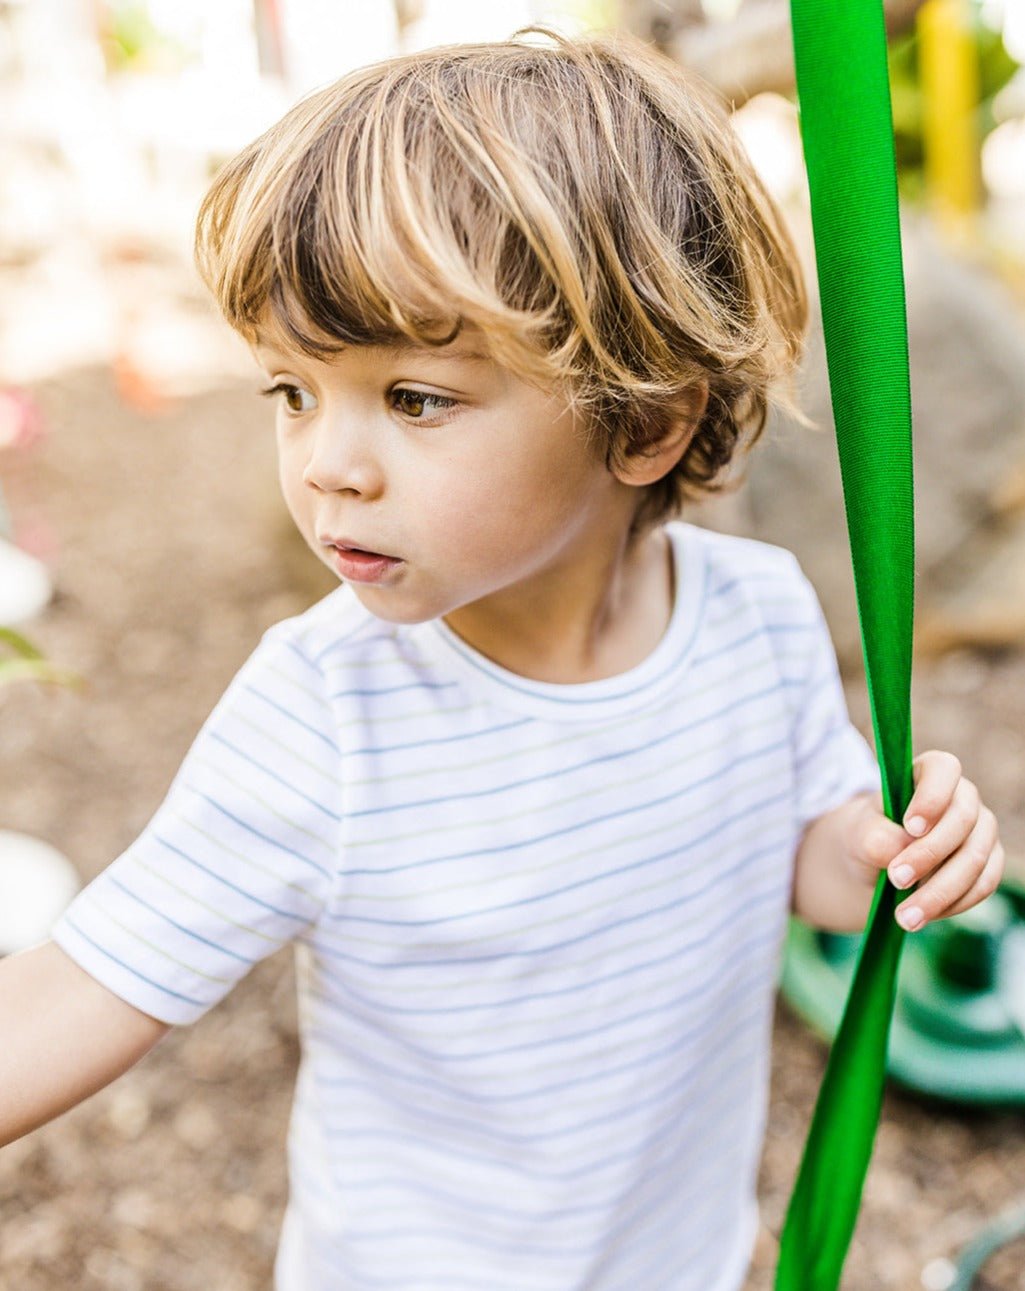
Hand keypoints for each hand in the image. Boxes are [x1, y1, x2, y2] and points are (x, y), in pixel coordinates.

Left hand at [847, 750, 1003, 931]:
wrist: (874, 867)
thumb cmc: (868, 837)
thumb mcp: (858, 833)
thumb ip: (874, 835)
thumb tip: (900, 849)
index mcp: (929, 773)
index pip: (944, 769)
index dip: (932, 797)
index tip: (910, 827)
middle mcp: (963, 798)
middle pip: (963, 820)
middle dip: (929, 854)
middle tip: (896, 879)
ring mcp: (980, 832)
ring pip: (975, 860)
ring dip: (940, 892)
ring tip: (905, 917)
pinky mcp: (988, 865)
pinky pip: (982, 886)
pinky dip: (953, 904)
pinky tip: (923, 915)